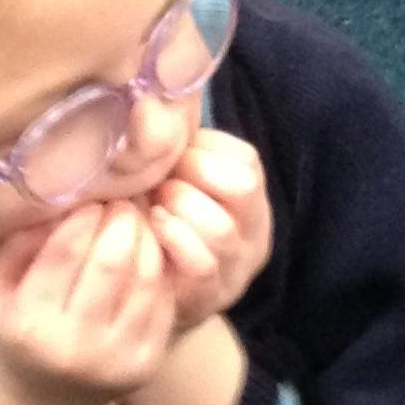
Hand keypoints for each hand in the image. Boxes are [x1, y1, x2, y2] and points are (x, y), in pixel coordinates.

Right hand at [0, 202, 176, 404]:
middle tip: (124, 200)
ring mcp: (116, 359)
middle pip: (113, 261)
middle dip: (123, 218)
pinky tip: (151, 250)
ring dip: (149, 236)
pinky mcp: (148, 363)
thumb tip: (60, 200)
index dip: (86, 213)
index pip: (66, 252)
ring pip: (147, 277)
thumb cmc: (20, 331)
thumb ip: (18, 242)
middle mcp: (73, 346)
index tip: (93, 196)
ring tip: (141, 218)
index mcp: (29, 323)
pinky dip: (161, 267)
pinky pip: (164, 299)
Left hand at [145, 131, 272, 331]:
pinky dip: (173, 239)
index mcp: (253, 199)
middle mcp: (255, 232)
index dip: (201, 152)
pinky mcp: (212, 297)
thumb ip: (177, 152)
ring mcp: (238, 268)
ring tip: (153, 207)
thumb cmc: (160, 226)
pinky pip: (202, 264)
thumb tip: (149, 106)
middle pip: (243, 187)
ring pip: (221, 228)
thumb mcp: (178, 184)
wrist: (150, 298)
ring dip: (179, 209)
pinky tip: (151, 229)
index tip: (168, 160)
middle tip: (160, 183)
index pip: (246, 161)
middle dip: (192, 177)